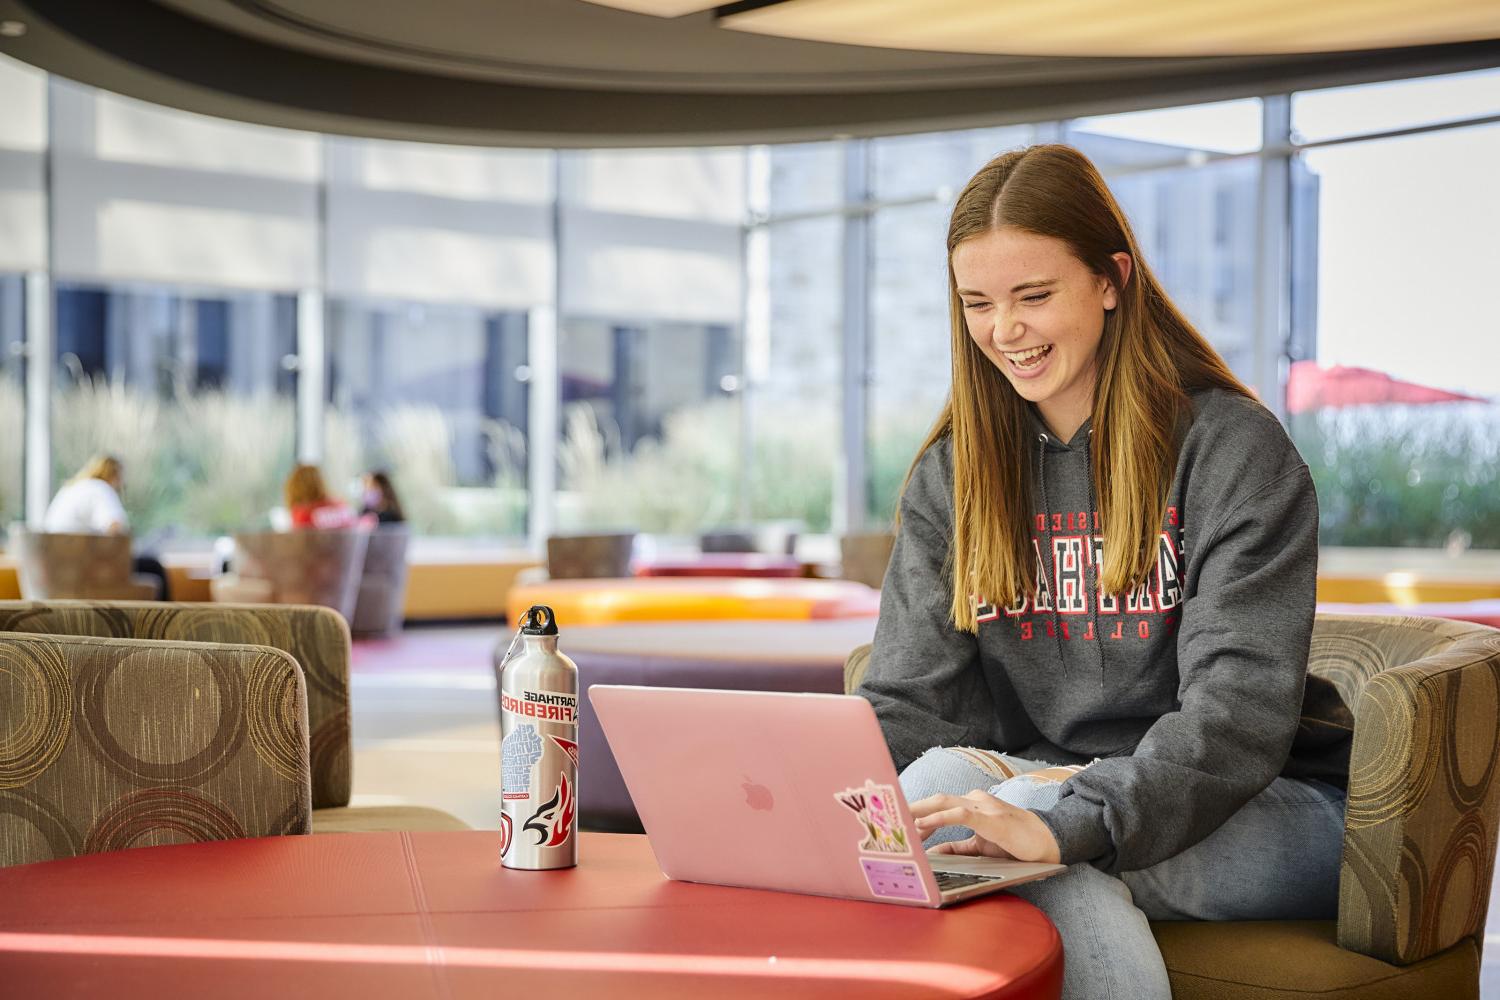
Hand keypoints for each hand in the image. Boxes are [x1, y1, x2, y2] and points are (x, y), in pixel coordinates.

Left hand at [910, 790, 1061, 863]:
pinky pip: (960, 815)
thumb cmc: (1015, 843)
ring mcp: (984, 807)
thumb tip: (931, 853)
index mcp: (972, 806)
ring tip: (899, 822)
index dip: (916, 812)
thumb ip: (957, 847)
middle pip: (936, 800)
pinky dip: (939, 818)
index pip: (938, 805)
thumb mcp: (980, 846)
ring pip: (944, 803)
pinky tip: (924, 824)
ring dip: (919, 813)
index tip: (897, 823)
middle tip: (888, 818)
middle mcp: (975, 801)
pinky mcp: (991, 819)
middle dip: (911, 808)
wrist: (1049, 841)